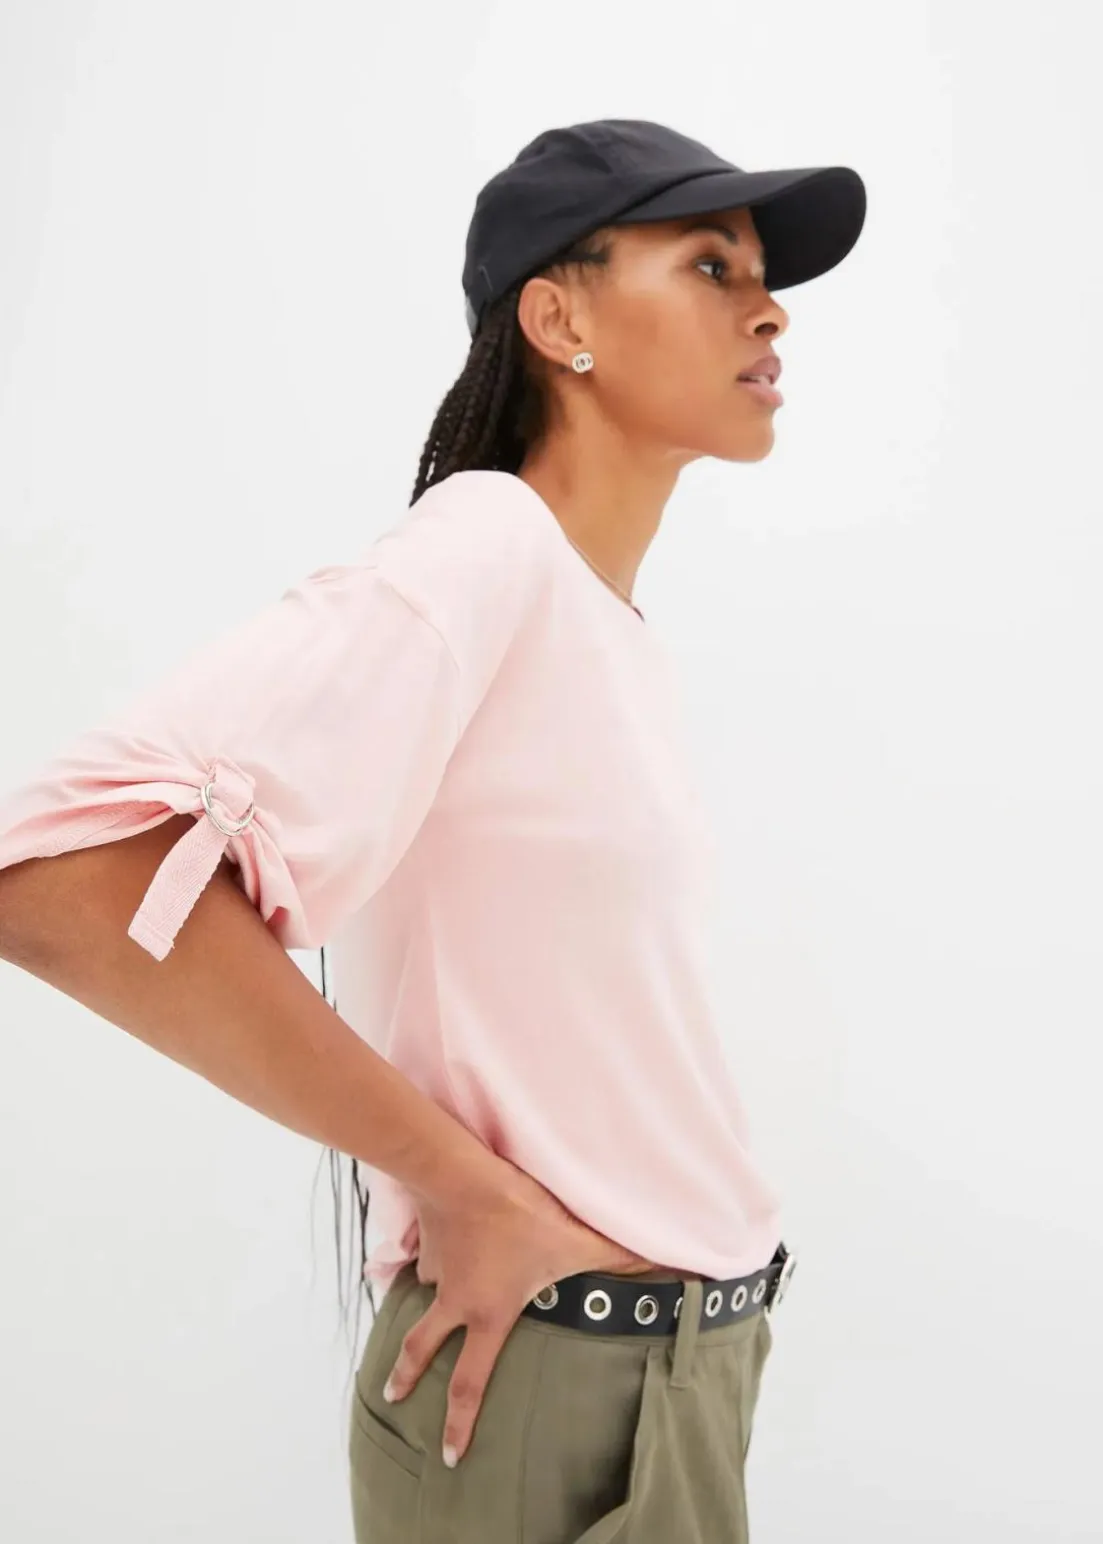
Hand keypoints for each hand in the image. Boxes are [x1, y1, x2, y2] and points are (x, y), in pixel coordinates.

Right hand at [381, 1154, 661, 1467]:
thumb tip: (669, 1268)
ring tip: (416, 1305)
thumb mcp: (575, 1241)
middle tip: (391, 1396)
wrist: (461, 1174)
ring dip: (419, 1304)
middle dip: (404, 1376)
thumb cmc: (520, 1216)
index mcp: (488, 1314)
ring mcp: (436, 1270)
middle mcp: (455, 1300)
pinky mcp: (425, 1238)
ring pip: (421, 1296)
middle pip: (419, 1349)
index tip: (447, 1455)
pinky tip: (438, 1240)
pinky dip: (430, 1254)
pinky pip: (424, 1254)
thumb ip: (618, 1259)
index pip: (468, 1383)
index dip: (458, 1423)